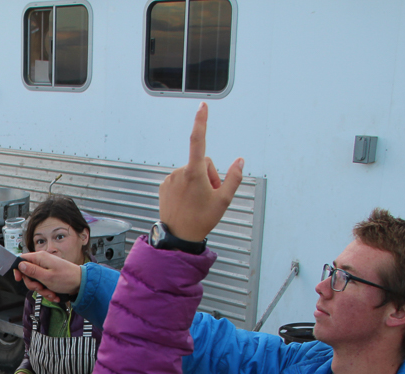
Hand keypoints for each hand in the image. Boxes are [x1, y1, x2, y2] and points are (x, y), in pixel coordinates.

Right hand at [14, 251, 82, 301]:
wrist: (81, 283)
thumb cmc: (67, 278)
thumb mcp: (46, 277)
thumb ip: (32, 271)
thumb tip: (20, 265)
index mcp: (40, 258)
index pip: (22, 259)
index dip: (18, 269)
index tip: (18, 279)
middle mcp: (42, 262)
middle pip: (28, 273)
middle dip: (33, 284)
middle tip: (40, 288)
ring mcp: (46, 269)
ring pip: (36, 281)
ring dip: (42, 290)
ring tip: (51, 293)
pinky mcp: (50, 276)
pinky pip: (43, 284)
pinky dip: (47, 291)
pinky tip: (54, 294)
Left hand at [158, 102, 243, 242]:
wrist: (178, 236)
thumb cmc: (201, 220)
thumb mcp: (224, 200)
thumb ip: (234, 178)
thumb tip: (239, 161)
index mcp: (194, 173)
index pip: (198, 141)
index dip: (201, 122)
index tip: (202, 106)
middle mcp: (180, 172)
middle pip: (203, 163)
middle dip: (210, 175)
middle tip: (210, 195)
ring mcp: (170, 179)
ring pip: (191, 171)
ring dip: (198, 181)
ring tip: (198, 201)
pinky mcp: (164, 185)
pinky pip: (181, 178)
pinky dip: (187, 186)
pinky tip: (187, 201)